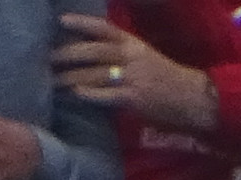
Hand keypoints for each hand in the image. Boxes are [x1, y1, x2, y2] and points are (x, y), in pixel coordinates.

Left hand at [53, 14, 215, 132]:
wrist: (192, 97)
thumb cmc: (165, 79)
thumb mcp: (144, 57)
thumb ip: (120, 55)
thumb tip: (93, 57)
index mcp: (132, 44)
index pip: (103, 29)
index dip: (82, 23)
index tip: (61, 21)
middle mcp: (131, 56)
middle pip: (93, 51)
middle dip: (68, 54)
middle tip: (48, 59)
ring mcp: (133, 76)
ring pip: (95, 74)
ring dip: (71, 78)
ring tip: (53, 82)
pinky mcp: (135, 98)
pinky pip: (107, 95)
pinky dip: (90, 94)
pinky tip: (76, 94)